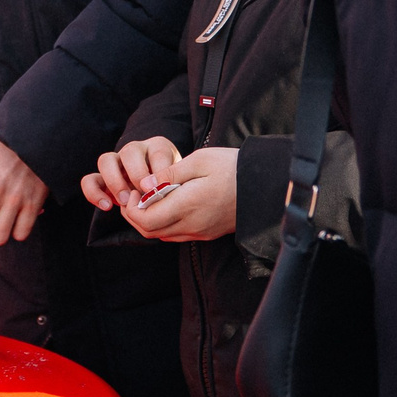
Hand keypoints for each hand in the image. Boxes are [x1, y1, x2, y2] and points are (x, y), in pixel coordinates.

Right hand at [80, 135, 183, 211]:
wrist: (162, 193)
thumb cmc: (175, 188)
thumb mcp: (182, 182)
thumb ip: (175, 183)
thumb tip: (164, 191)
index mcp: (158, 147)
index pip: (158, 153)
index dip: (160, 171)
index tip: (162, 188)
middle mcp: (135, 150)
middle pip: (130, 151)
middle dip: (137, 174)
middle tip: (143, 193)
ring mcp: (117, 162)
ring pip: (106, 160)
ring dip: (115, 182)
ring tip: (126, 201)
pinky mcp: (103, 178)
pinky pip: (90, 180)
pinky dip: (94, 192)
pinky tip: (106, 206)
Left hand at [119, 146, 237, 241]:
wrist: (266, 186)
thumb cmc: (233, 167)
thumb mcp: (200, 160)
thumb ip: (169, 173)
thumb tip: (145, 183)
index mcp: (189, 205)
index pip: (147, 219)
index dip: (131, 208)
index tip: (132, 190)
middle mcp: (193, 224)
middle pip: (150, 231)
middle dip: (134, 215)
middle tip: (133, 195)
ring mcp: (201, 231)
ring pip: (162, 235)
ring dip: (148, 220)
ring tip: (146, 198)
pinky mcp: (207, 233)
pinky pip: (176, 234)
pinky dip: (163, 223)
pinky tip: (164, 204)